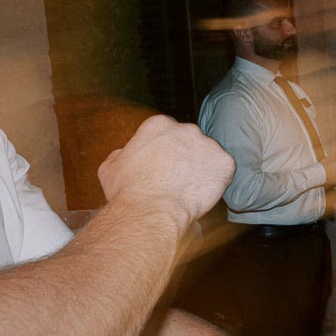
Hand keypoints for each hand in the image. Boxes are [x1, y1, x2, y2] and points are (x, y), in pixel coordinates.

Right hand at [98, 116, 233, 230]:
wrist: (152, 211)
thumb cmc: (128, 192)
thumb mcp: (110, 168)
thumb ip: (120, 154)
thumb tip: (124, 153)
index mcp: (159, 124)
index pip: (167, 133)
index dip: (165, 151)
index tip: (162, 166)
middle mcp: (186, 129)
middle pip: (190, 141)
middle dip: (185, 157)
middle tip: (176, 179)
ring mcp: (208, 144)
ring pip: (208, 155)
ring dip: (202, 169)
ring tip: (188, 189)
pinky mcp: (225, 163)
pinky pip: (224, 171)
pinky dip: (217, 182)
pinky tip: (202, 193)